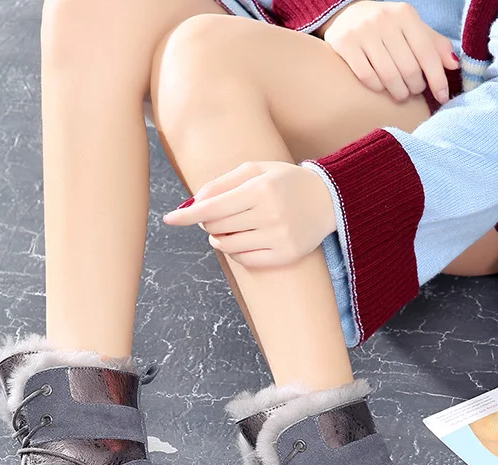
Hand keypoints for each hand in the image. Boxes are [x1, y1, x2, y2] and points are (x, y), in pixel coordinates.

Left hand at [162, 161, 335, 268]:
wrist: (329, 200)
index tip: (168, 220)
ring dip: (219, 238)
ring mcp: (279, 237)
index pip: (212, 207)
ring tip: (231, 227)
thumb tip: (193, 203)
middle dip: (208, 222)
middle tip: (217, 215)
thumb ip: (222, 183)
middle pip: (216, 227)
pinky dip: (236, 252)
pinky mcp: (285, 255)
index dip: (187, 215)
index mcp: (260, 189)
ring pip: (227, 246)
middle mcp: (270, 214)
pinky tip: (245, 240)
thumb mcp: (256, 170)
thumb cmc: (285, 182)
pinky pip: (244, 260)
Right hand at [321, 1, 459, 104]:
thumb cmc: (386, 27)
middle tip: (414, 91)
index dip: (438, 79)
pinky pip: (367, 77)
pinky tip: (381, 87)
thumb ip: (433, 44)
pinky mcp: (345, 45)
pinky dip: (378, 87)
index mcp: (405, 14)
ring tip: (401, 94)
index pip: (427, 52)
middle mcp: (385, 20)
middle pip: (409, 68)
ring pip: (389, 76)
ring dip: (399, 92)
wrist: (346, 16)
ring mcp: (363, 32)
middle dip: (416, 87)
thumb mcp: (411, 29)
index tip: (442, 97)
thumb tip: (454, 65)